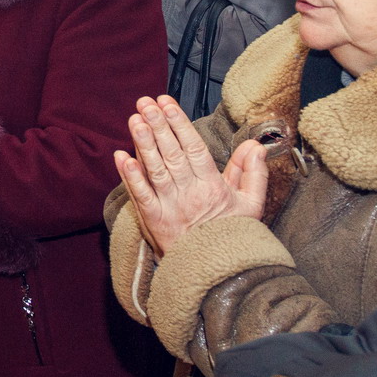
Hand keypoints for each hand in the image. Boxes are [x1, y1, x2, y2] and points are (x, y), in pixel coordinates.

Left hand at [113, 95, 266, 255]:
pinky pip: (141, 195)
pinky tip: (121, 156)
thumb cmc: (233, 236)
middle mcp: (190, 193)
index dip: (179, 123)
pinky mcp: (154, 220)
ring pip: (156, 169)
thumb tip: (255, 145)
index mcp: (213, 187)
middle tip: (145, 102)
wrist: (218, 273)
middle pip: (172, 153)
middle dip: (158, 125)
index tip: (167, 102)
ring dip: (144, 143)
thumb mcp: (251, 205)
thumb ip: (253, 173)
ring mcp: (171, 206)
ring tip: (135, 119)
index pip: (194, 148)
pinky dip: (130, 176)